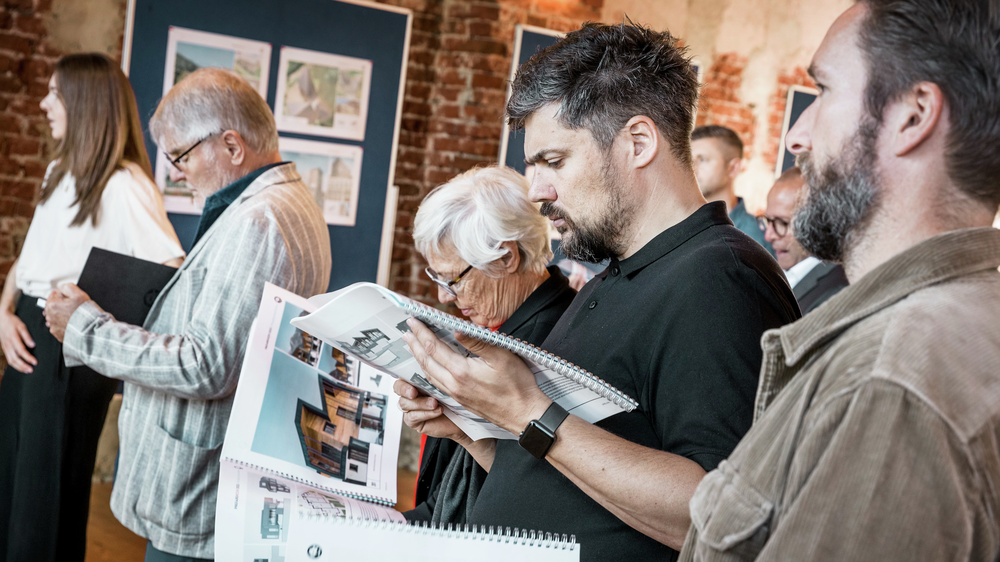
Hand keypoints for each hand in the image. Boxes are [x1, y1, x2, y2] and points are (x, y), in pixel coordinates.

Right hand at [0, 309, 35, 372]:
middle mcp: (8, 344)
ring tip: (27, 370)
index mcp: (13, 338)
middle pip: (14, 359)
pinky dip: (14, 364)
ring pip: (10, 360)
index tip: (35, 362)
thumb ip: (27, 336)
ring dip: (19, 367)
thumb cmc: (12, 322)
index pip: (21, 351)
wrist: (1, 319)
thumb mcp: (21, 326)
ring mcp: (5, 347)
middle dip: (23, 366)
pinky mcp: (4, 348)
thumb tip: (32, 345)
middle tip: (31, 370)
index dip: (28, 358)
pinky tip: (20, 367)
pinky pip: (8, 359)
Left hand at [43, 284, 90, 342]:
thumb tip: (62, 287)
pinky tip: (73, 323)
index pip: (54, 294)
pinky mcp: (58, 335)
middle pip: (53, 306)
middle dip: (62, 305)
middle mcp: (50, 316)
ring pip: (56, 317)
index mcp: (52, 305)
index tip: (72, 298)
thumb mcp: (79, 294)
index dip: (64, 294)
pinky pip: (59, 327)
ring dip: (62, 315)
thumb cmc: (85, 314)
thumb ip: (68, 287)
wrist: (91, 331)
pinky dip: (65, 325)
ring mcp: (53, 327)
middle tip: (74, 306)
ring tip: (75, 316)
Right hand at [393, 378, 467, 443]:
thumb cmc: (453, 398)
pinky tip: (437, 411)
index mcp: (416, 379)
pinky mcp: (412, 420)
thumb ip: (435, 374)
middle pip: (398, 387)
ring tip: (435, 403)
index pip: (402, 373)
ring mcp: (410, 406)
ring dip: (420, 403)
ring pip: (404, 403)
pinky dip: (425, 413)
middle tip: (414, 392)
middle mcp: (410, 392)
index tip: (409, 375)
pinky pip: (412, 416)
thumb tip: (431, 365)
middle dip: (405, 389)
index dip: (402, 373)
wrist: (461, 418)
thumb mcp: (444, 383)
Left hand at [402, 318, 550, 433]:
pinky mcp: (460, 401)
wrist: (524, 415)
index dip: (421, 333)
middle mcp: (454, 385)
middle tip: (406, 333)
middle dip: (414, 346)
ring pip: (429, 375)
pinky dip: (428, 372)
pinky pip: (437, 384)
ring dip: (419, 359)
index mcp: (461, 372)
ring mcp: (456, 395)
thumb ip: (477, 342)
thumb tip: (457, 329)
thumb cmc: (517, 386)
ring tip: (413, 347)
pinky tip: (430, 368)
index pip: (434, 348)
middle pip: (426, 363)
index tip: (413, 321)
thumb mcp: (501, 357)